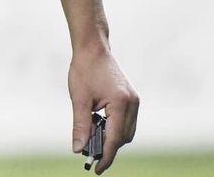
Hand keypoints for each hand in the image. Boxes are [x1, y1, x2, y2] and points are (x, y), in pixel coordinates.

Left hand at [69, 45, 138, 173]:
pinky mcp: (131, 99)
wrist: (93, 48)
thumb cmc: (84, 69)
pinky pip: (126, 122)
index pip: (114, 139)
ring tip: (92, 140)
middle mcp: (132, 103)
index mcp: (121, 103)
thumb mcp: (79, 99)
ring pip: (126, 132)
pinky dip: (114, 129)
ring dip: (111, 139)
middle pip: (122, 138)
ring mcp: (134, 101)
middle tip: (89, 155)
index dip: (105, 157)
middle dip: (107, 148)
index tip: (96, 170)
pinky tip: (99, 128)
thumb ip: (80, 126)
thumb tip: (78, 149)